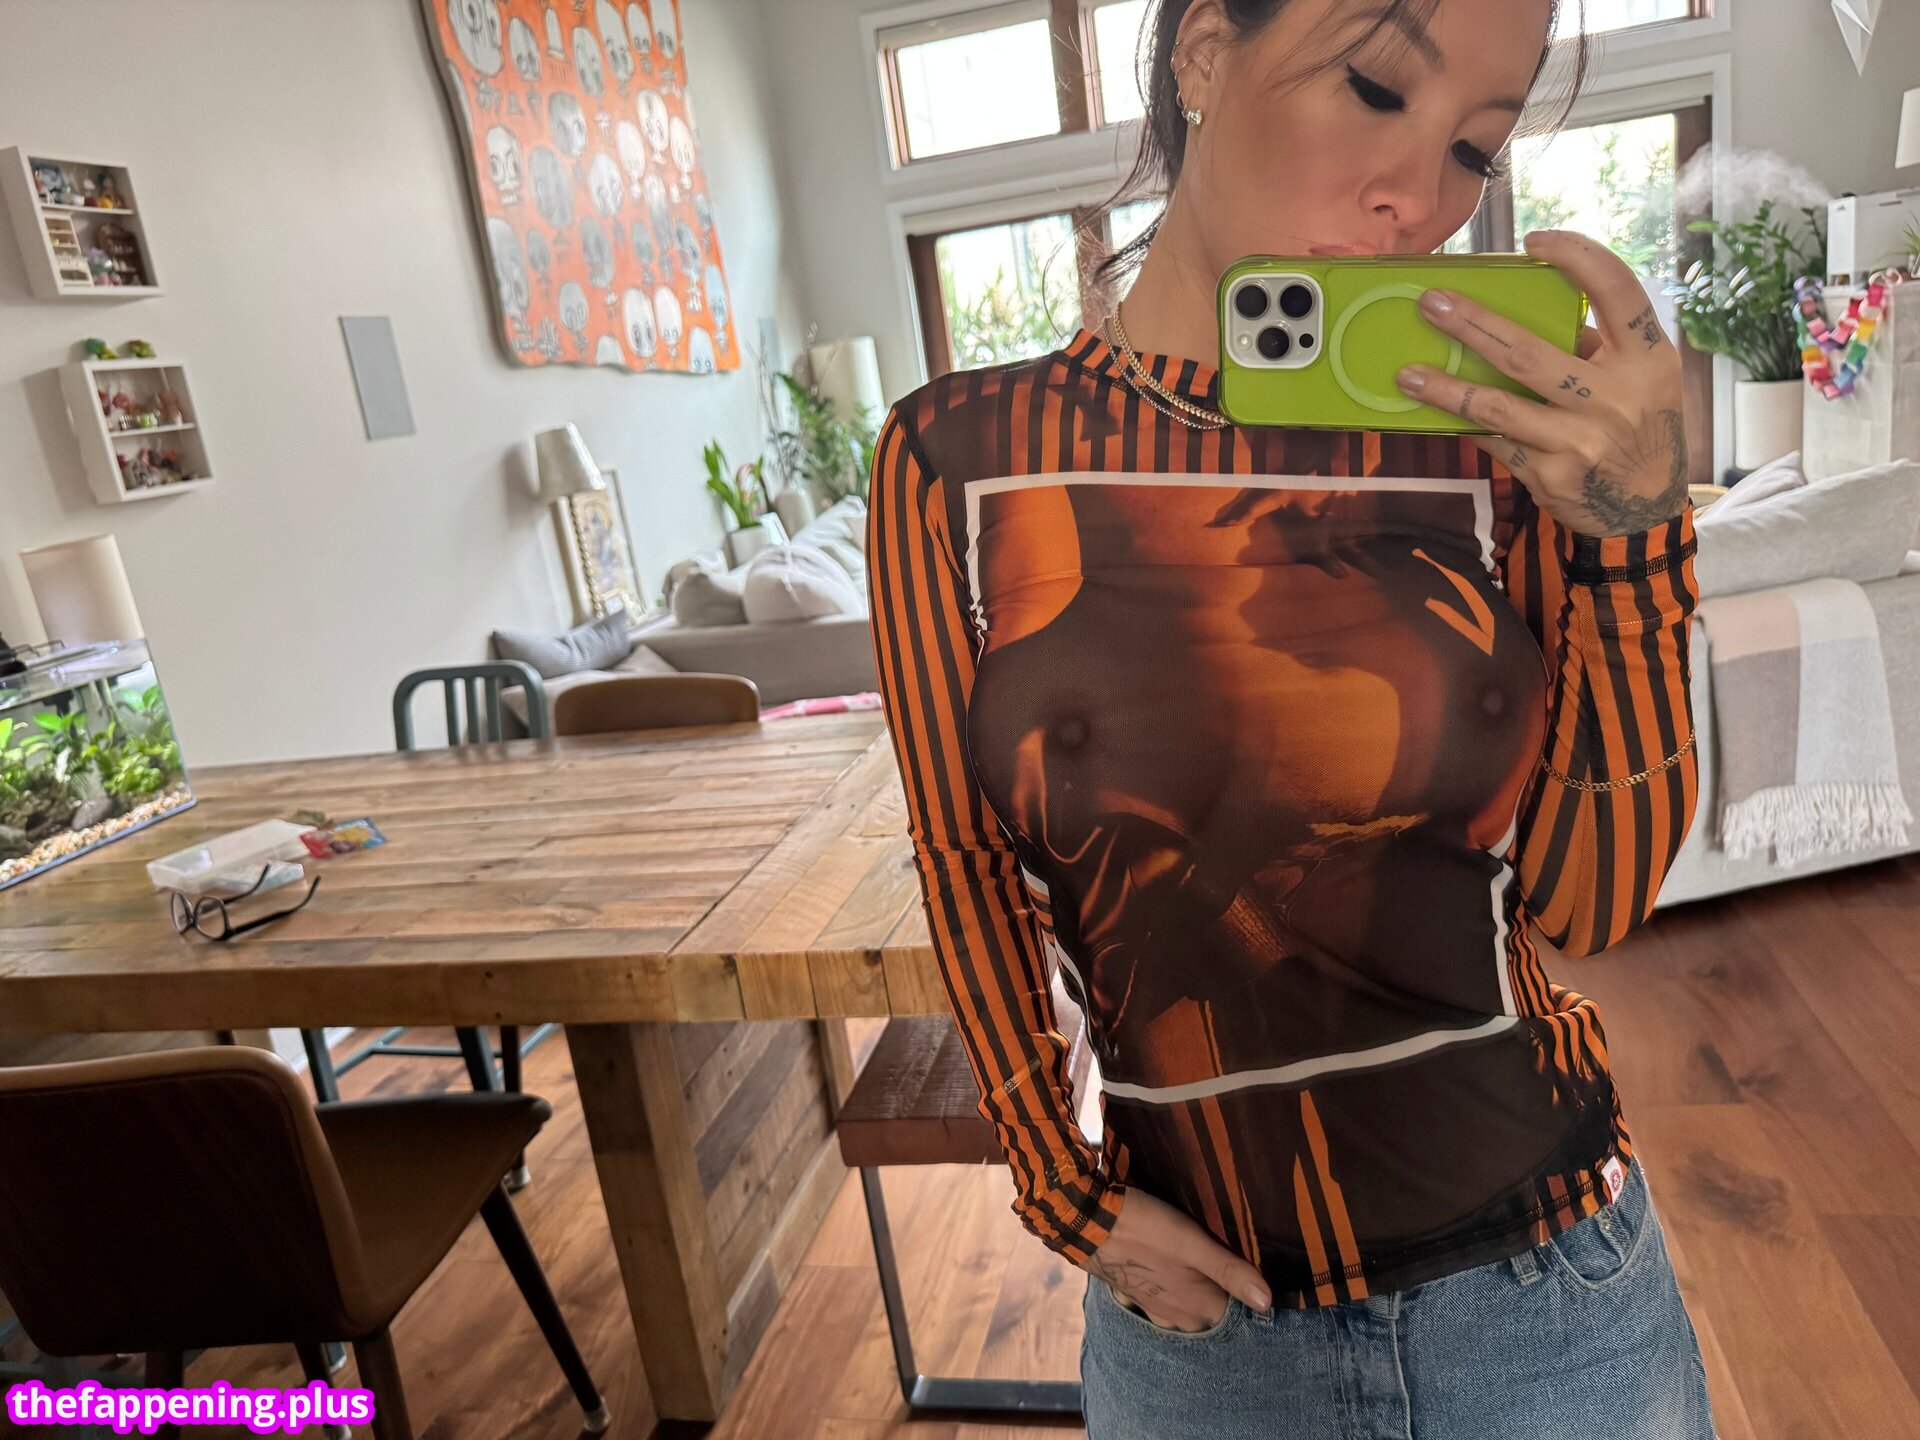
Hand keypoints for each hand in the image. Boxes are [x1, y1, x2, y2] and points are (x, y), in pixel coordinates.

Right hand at [1083, 1186, 1272, 1330]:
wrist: (1086, 1222)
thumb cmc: (1146, 1229)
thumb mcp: (1193, 1243)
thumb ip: (1230, 1271)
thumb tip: (1269, 1302)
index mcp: (1198, 1308)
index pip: (1239, 1317)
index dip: (1251, 1300)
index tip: (1259, 1277)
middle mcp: (1179, 1317)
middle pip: (1215, 1317)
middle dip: (1227, 1299)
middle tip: (1237, 1269)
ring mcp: (1156, 1309)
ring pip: (1190, 1311)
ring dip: (1200, 1297)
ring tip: (1207, 1271)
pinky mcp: (1138, 1296)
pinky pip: (1166, 1302)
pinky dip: (1176, 1293)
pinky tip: (1174, 1274)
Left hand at [1393, 228, 1689, 539]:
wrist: (1645, 511)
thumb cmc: (1640, 426)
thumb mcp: (1645, 379)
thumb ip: (1600, 344)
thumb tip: (1531, 309)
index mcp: (1647, 359)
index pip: (1617, 289)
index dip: (1577, 256)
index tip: (1535, 240)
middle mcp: (1615, 397)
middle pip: (1529, 352)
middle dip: (1473, 326)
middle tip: (1432, 303)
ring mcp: (1579, 440)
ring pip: (1497, 405)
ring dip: (1445, 388)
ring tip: (1406, 373)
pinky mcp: (1550, 474)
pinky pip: (1494, 440)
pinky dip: (1465, 423)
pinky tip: (1432, 411)